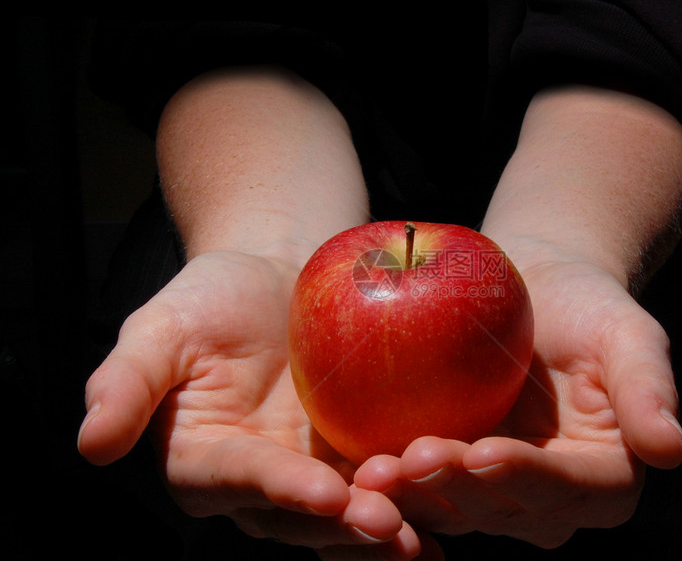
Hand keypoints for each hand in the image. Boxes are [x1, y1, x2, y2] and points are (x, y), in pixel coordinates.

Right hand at [77, 250, 419, 553]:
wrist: (275, 278)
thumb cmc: (210, 298)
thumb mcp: (158, 329)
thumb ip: (125, 384)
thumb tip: (90, 445)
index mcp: (204, 461)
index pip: (241, 481)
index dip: (281, 491)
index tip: (325, 493)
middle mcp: (259, 486)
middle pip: (301, 518)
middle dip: (344, 528)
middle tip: (393, 531)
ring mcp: (311, 476)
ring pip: (346, 517)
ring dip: (386, 530)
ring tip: (428, 539)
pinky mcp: (354, 459)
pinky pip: (384, 485)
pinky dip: (417, 499)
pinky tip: (459, 503)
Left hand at [353, 261, 681, 548]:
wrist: (533, 293)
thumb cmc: (588, 307)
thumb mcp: (630, 335)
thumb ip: (649, 390)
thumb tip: (670, 450)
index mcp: (603, 481)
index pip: (568, 490)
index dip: (527, 478)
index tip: (486, 453)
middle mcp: (548, 503)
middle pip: (504, 509)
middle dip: (459, 492)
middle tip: (412, 460)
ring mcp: (494, 495)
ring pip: (456, 510)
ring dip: (414, 497)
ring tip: (373, 470)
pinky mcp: (450, 478)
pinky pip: (421, 488)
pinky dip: (392, 483)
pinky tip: (356, 463)